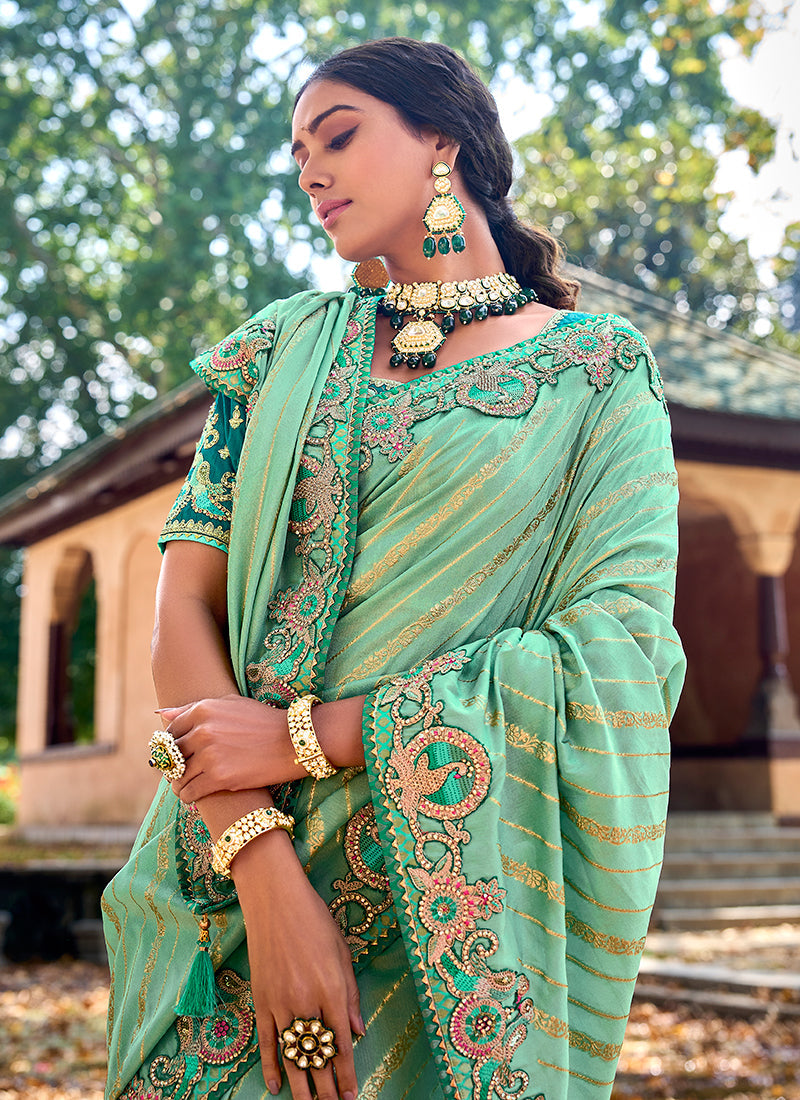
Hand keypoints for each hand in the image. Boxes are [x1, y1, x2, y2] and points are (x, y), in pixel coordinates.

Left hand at [160, 694, 306, 801]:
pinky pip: (190, 791)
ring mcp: (209, 755)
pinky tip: (194, 797)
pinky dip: (189, 797)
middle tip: (179, 773)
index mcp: (203, 709)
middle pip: (172, 754)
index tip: (175, 754)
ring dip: (179, 784)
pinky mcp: (218, 777)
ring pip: (178, 776)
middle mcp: (202, 731)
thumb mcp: (230, 704)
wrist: (293, 741)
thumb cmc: (263, 721)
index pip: (171, 731)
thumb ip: (193, 709)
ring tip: (185, 787)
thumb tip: (161, 714)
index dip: (170, 746)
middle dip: (173, 766)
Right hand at [233, 831, 363, 1099]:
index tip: (350, 1094)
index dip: (346, 1073)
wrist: (274, 900)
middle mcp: (306, 1000)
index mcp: (331, 988)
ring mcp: (280, 1002)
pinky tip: (276, 1086)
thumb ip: (351, 994)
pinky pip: (266, 1041)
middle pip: (317, 1055)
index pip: (340, 1043)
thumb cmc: (314, 919)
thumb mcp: (342, 952)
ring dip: (301, 1085)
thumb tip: (356, 1031)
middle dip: (326, 1086)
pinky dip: (271, 1065)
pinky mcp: (261, 1000)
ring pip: (292, 1054)